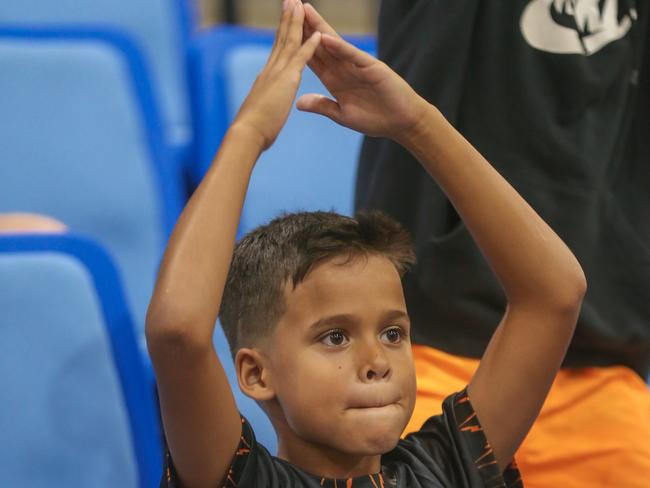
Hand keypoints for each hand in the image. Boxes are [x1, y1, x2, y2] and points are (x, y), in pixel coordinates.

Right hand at [231, 0, 320, 150]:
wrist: (247, 133)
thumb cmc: (252, 130)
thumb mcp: (259, 114)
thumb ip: (262, 107)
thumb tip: (260, 111)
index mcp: (265, 78)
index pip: (275, 51)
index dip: (280, 34)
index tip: (284, 21)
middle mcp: (270, 71)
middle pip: (280, 39)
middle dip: (286, 20)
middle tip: (290, 1)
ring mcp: (278, 73)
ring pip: (290, 41)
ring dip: (297, 22)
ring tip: (300, 4)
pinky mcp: (287, 80)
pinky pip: (301, 58)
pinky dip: (310, 45)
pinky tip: (317, 33)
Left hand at [297, 3, 428, 140]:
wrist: (401, 123)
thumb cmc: (376, 119)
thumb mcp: (342, 115)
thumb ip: (322, 106)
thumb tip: (298, 102)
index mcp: (335, 80)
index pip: (312, 58)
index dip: (297, 44)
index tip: (282, 31)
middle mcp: (344, 69)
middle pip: (319, 44)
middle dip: (305, 27)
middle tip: (290, 7)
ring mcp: (357, 66)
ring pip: (334, 44)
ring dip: (320, 28)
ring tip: (306, 11)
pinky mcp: (371, 68)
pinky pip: (352, 56)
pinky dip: (339, 47)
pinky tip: (325, 38)